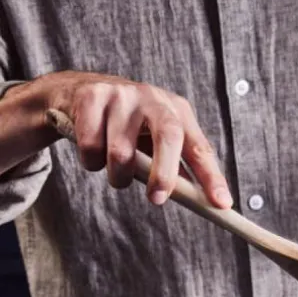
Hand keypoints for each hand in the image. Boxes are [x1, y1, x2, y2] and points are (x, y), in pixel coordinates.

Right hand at [43, 71, 230, 206]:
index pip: (200, 148)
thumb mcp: (156, 140)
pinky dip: (91, 162)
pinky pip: (91, 146)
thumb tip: (198, 201)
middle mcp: (153, 98)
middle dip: (164, 174)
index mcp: (177, 111)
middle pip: (169, 136)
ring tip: (116, 173)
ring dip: (118, 176)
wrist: (75, 92)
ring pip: (121, 152)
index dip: (212, 177)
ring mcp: (121, 95)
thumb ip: (177, 167)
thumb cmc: (127, 125)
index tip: (221, 204)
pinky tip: (94, 152)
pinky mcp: (91, 97)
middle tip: (157, 198)